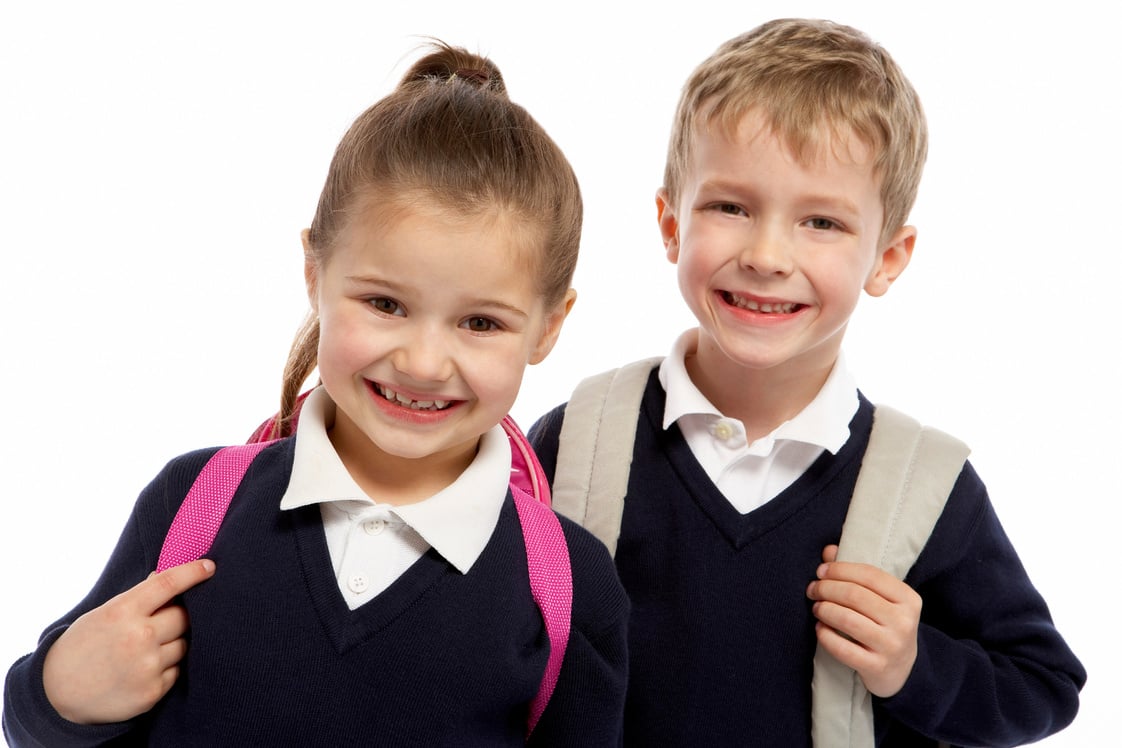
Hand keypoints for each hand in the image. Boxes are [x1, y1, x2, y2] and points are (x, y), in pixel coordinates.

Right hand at [42, 559, 215, 723]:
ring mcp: (147, 666)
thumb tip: (169, 575)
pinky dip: (167, 667)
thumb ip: (139, 597)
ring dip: (174, 643)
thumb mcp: (105, 613)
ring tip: (147, 649)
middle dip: (180, 615)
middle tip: (165, 620)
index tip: (209, 566)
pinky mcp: (153, 691)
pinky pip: (177, 670)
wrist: (57, 694)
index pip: (168, 583)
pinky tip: (145, 669)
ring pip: (184, 644)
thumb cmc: (84, 646)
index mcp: (122, 611)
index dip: (193, 572)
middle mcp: (138, 637)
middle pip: (183, 616)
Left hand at [806, 545, 920, 696]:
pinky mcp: (877, 667)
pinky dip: (825, 635)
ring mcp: (892, 646)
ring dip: (824, 609)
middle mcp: (904, 622)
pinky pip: (842, 648)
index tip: (821, 571)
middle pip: (855, 595)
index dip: (840, 569)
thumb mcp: (881, 598)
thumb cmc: (885, 624)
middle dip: (826, 588)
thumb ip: (856, 573)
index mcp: (908, 599)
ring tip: (816, 608)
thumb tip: (829, 551)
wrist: (900, 670)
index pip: (869, 574)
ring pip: (847, 619)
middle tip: (812, 589)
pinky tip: (820, 628)